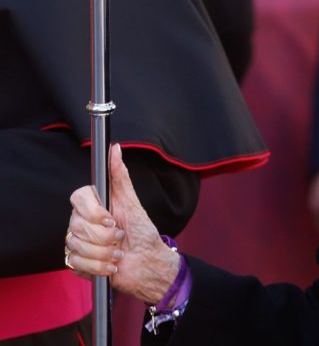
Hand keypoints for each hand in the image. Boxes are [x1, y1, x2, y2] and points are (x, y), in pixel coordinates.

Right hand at [65, 144, 179, 303]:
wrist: (146, 262)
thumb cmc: (141, 231)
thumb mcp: (132, 202)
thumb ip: (120, 176)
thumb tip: (115, 148)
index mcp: (94, 205)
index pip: (78, 197)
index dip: (93, 211)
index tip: (111, 219)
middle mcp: (82, 222)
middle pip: (76, 225)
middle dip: (104, 236)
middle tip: (120, 238)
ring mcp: (77, 242)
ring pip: (76, 245)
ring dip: (104, 253)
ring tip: (118, 253)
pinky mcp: (77, 262)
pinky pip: (76, 263)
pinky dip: (98, 267)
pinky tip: (111, 266)